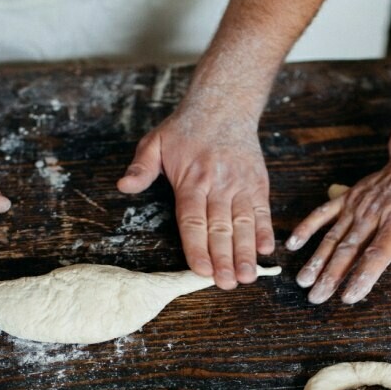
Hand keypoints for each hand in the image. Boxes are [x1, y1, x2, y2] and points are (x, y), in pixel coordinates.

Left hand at [117, 107, 273, 288]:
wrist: (224, 105)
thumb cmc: (186, 129)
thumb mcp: (155, 142)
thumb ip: (141, 167)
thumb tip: (124, 186)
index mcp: (191, 180)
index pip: (193, 220)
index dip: (198, 247)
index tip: (201, 270)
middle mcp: (218, 185)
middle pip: (220, 228)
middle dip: (224, 258)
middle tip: (227, 284)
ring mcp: (241, 185)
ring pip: (244, 224)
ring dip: (246, 252)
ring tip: (247, 276)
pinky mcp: (258, 184)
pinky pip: (262, 211)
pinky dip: (266, 231)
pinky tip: (266, 251)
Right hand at [286, 155, 390, 303]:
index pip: (378, 253)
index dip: (363, 274)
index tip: (349, 295)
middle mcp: (373, 216)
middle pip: (349, 249)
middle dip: (331, 275)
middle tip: (316, 297)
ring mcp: (357, 207)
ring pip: (333, 236)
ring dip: (317, 259)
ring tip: (304, 281)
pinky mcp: (347, 199)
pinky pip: (323, 212)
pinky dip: (307, 226)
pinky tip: (293, 244)